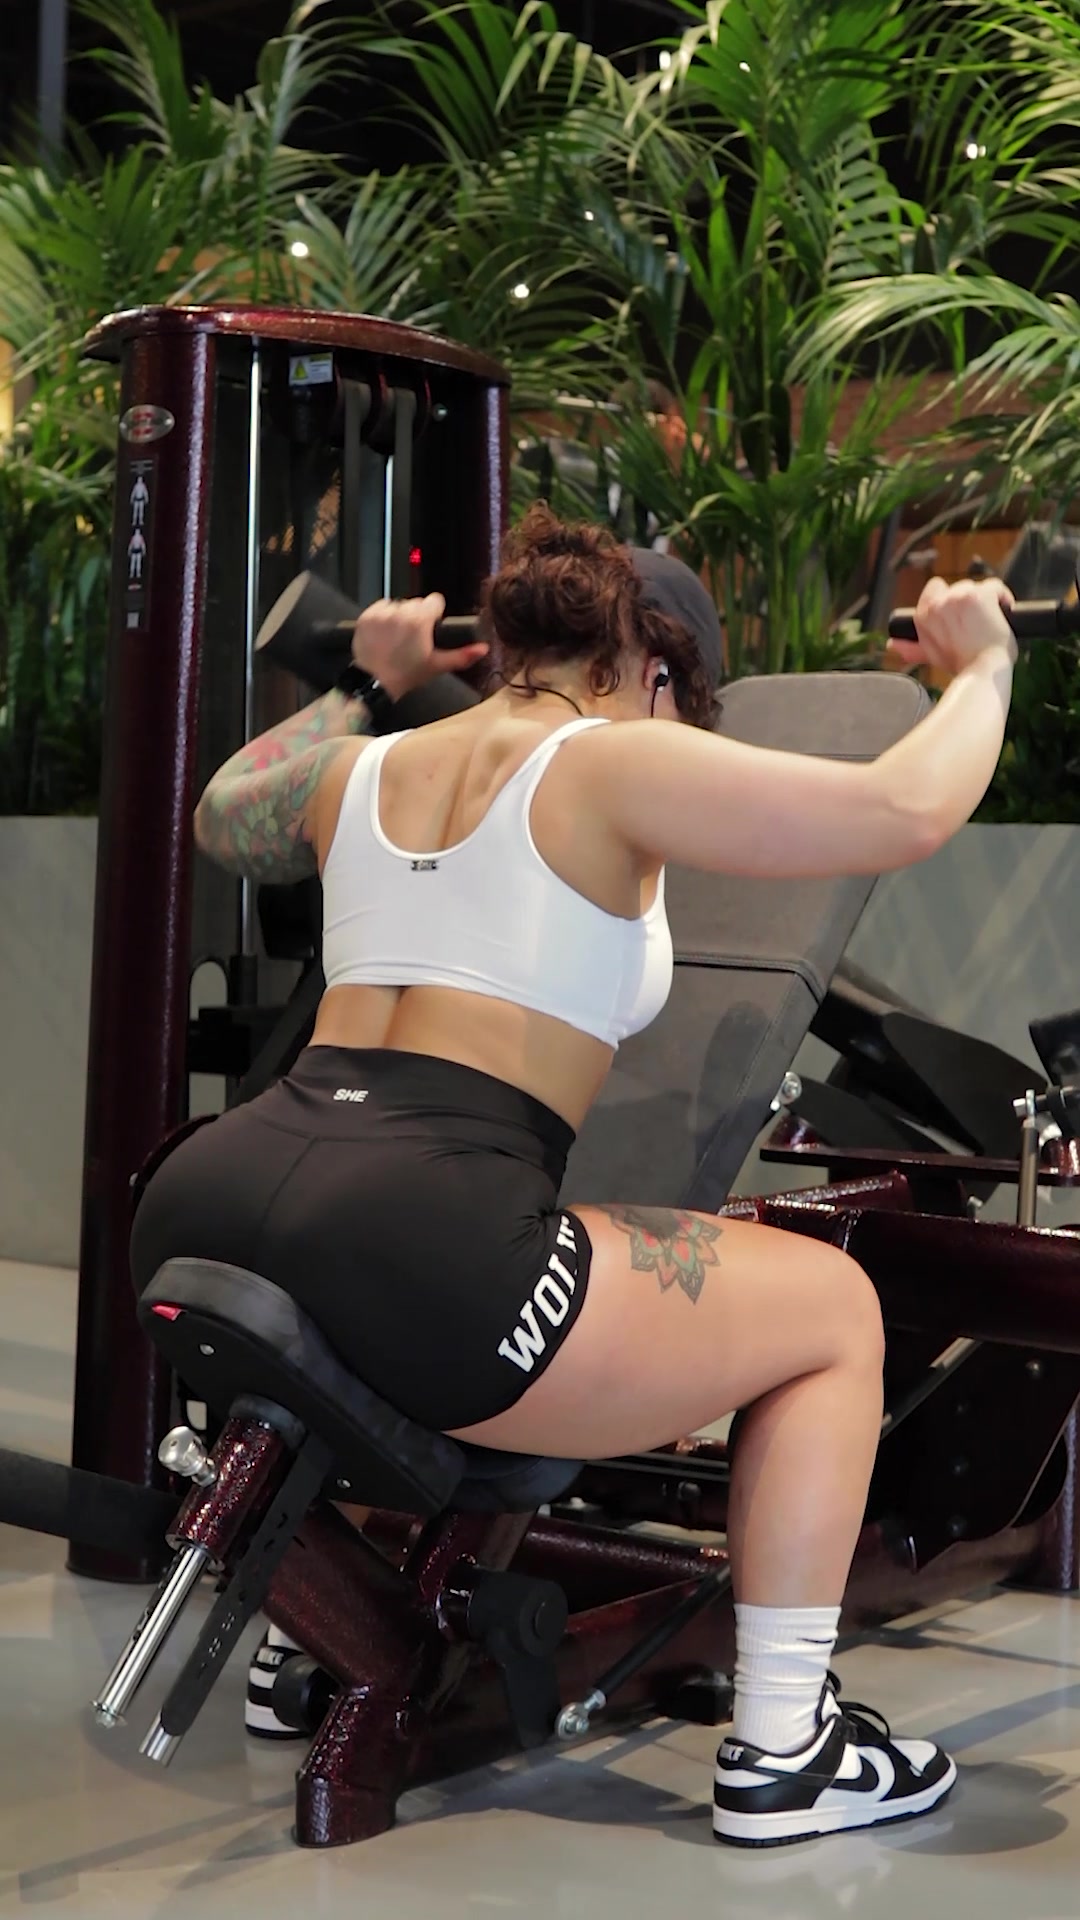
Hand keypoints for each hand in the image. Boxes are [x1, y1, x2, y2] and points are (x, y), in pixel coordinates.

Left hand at [350, 593, 488, 702]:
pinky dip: (383, 617)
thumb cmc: (406, 675)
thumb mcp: (437, 666)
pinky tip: (385, 634)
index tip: (430, 627)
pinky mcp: (367, 616)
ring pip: (398, 605)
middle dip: (417, 616)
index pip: (435, 600)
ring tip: (397, 637)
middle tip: (414, 637)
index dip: (435, 614)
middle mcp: (401, 611)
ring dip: (399, 616)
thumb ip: (462, 655)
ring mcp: (382, 613)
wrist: (374, 683)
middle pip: (416, 602)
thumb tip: (482, 649)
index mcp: (420, 620)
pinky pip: (381, 607)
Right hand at [887, 576, 1017, 675]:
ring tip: (988, 624)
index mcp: (922, 616)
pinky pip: (995, 587)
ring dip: (985, 602)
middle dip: (969, 603)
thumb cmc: (960, 666)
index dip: (950, 601)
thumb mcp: (931, 655)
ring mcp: (958, 597)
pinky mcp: (979, 595)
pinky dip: (1003, 600)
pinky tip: (1003, 616)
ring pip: (977, 587)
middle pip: (958, 587)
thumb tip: (893, 645)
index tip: (959, 617)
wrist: (980, 673)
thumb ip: (911, 647)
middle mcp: (937, 603)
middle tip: (975, 626)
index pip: (935, 588)